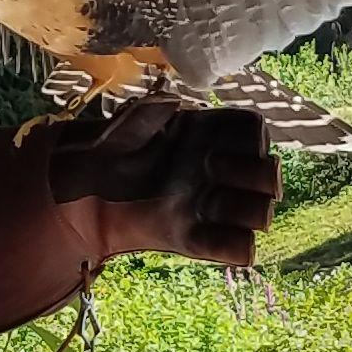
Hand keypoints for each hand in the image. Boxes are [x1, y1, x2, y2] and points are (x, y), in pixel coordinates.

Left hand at [47, 98, 279, 269]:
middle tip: (213, 169)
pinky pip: (238, 248)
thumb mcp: (128, 120)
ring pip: (260, 212)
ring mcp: (211, 207)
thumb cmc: (109, 147)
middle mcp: (220, 172)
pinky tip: (206, 231)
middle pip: (268, 176)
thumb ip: (153, 109)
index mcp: (211, 137)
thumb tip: (176, 103)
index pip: (256, 133)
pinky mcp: (195, 240)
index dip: (250, 139)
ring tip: (210, 201)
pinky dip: (234, 244)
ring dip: (245, 208)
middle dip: (252, 174)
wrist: (82, 191)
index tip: (221, 141)